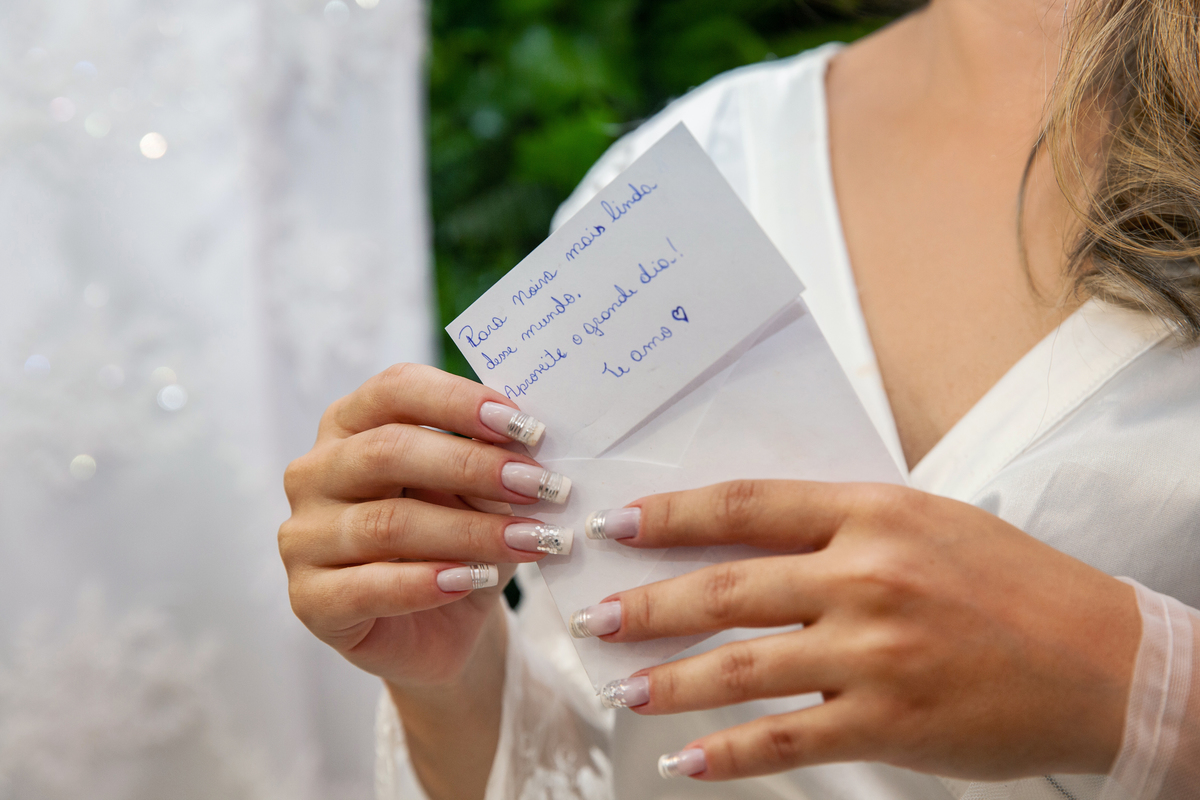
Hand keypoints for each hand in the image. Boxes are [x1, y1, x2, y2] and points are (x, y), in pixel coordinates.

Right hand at [279, 363, 571, 688]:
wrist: (445, 624)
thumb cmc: (459, 537)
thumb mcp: (480, 490)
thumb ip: (489, 458)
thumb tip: (528, 439)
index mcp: (350, 424)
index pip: (395, 390)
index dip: (459, 402)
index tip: (524, 426)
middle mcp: (315, 472)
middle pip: (388, 452)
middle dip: (473, 466)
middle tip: (539, 484)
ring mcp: (304, 536)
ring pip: (387, 524)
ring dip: (470, 532)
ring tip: (530, 540)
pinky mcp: (310, 599)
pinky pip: (367, 587)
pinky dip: (427, 583)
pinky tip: (473, 580)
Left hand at [580, 481, 1138, 780]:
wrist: (1103, 661)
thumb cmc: (1013, 583)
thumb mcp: (925, 522)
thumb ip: (840, 525)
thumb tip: (743, 534)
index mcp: (871, 512)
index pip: (744, 505)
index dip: (670, 516)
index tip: (617, 525)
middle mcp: (865, 575)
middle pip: (725, 587)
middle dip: (647, 605)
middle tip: (593, 616)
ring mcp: (873, 652)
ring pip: (740, 667)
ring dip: (668, 680)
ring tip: (621, 686)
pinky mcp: (887, 721)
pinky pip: (784, 739)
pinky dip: (727, 753)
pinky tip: (685, 759)